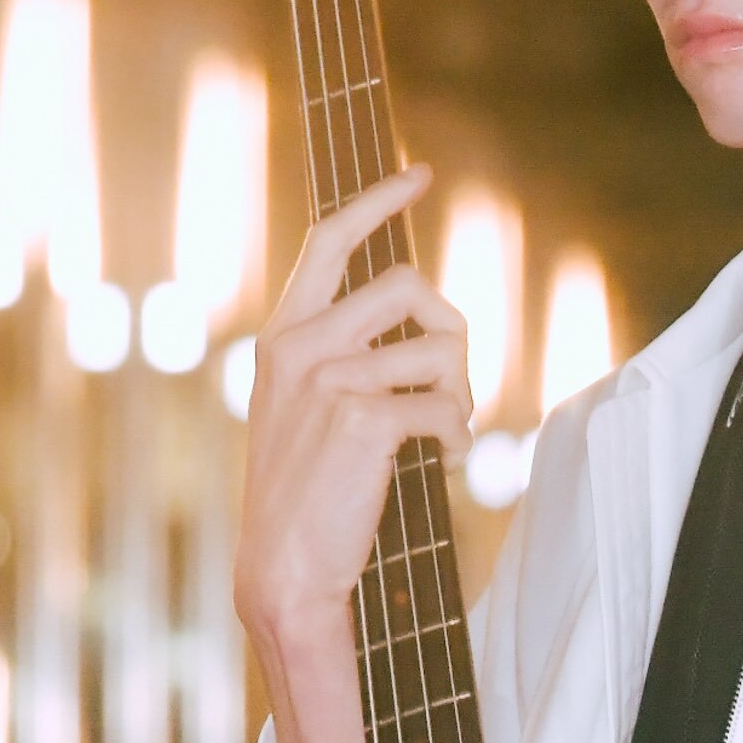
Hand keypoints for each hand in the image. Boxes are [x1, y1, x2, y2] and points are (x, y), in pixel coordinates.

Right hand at [233, 165, 473, 742]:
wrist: (283, 568)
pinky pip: (446, 403)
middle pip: (409, 287)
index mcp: (282, 336)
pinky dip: (459, 435)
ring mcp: (328, 380)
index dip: (378, 201)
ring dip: (460, 392)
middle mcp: (299, 346)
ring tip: (440, 432)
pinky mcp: (362, 419)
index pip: (330, 241)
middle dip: (451, 329)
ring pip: (440, 346)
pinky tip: (443, 460)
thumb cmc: (307, 493)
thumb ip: (343, 357)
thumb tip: (424, 326)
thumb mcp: (306, 409)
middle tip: (449, 383)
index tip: (416, 174)